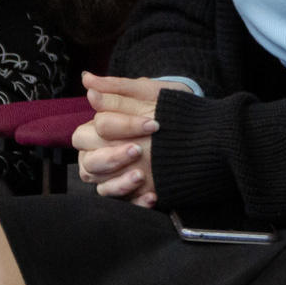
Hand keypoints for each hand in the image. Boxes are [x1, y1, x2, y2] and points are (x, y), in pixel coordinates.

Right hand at [70, 72, 188, 206]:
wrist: (198, 130)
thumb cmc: (167, 108)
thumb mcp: (148, 95)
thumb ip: (117, 90)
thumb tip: (87, 80)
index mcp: (99, 130)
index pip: (93, 131)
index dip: (120, 127)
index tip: (151, 124)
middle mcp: (101, 155)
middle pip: (89, 163)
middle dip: (112, 158)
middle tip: (138, 151)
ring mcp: (115, 176)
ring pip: (102, 187)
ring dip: (119, 184)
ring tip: (140, 176)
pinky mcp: (131, 192)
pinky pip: (125, 204)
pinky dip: (136, 202)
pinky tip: (152, 196)